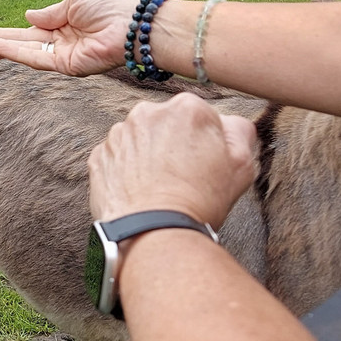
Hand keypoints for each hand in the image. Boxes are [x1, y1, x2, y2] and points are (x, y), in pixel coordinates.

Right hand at [0, 0, 139, 75]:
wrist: (133, 25)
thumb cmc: (110, 7)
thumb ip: (50, 12)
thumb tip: (28, 15)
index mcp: (65, 23)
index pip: (31, 29)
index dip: (10, 31)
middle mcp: (62, 42)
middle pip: (23, 43)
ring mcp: (63, 56)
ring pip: (25, 53)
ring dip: (0, 48)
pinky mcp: (66, 67)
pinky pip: (35, 60)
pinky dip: (14, 53)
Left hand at [88, 93, 257, 228]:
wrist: (155, 231)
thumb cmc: (199, 201)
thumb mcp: (241, 165)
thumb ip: (238, 132)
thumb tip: (229, 124)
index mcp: (186, 108)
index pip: (200, 117)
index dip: (206, 141)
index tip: (206, 162)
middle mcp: (147, 112)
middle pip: (167, 125)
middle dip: (175, 144)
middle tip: (185, 176)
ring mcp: (118, 134)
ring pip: (140, 140)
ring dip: (148, 156)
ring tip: (160, 186)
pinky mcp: (99, 155)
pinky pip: (117, 158)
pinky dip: (126, 171)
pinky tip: (140, 191)